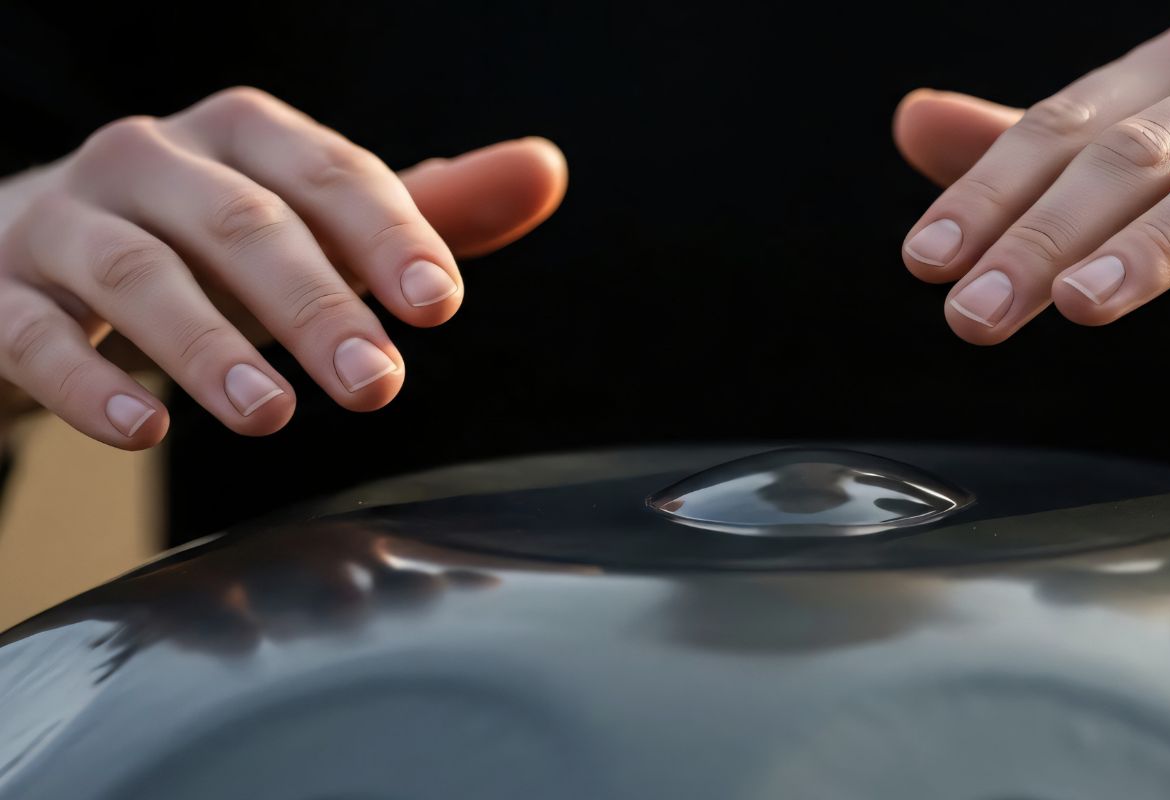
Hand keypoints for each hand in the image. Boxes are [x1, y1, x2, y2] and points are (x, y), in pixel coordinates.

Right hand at [0, 87, 566, 448]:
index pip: (327, 174)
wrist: (26, 263)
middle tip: (377, 385)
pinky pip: (31, 331)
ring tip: (271, 415)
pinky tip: (145, 432)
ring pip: (136, 271)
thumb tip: (544, 170)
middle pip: (241, 222)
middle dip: (316, 304)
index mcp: (239, 136)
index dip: (386, 233)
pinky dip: (86, 382)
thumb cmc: (201, 245)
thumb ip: (422, 209)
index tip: (437, 304)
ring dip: (208, 347)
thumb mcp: (311, 224)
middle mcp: (148, 160)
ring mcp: (60, 221)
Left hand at [893, 14, 1169, 343]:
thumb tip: (913, 122)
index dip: (992, 190)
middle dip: (1048, 233)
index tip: (927, 261)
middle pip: (1142, 150)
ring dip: (1157, 242)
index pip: (1073, 125)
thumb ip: (1047, 152)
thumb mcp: (1169, 164)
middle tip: (975, 310)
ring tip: (1081, 303)